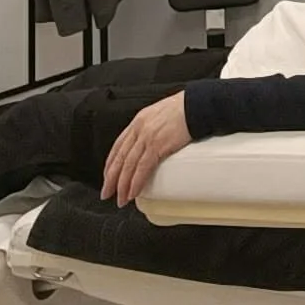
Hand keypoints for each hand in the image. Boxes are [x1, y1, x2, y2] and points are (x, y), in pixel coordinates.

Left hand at [101, 92, 191, 207]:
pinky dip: (136, 182)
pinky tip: (133, 192)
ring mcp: (147, 137)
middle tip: (107, 193)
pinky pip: (142, 168)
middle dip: (111, 179)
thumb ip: (153, 127)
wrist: (197, 105)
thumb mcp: (161, 114)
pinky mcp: (158, 145)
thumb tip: (153, 143)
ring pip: (128, 165)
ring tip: (121, 199)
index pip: (118, 145)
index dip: (110, 163)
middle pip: (120, 158)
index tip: (108, 176)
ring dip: (122, 185)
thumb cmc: (186, 109)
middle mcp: (140, 129)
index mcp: (139, 121)